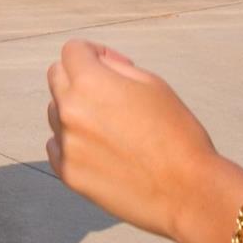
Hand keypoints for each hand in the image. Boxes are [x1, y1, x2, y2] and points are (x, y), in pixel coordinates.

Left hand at [46, 39, 242, 242]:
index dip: (94, 52)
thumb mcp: (153, 84)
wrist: (186, 192)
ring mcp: (66, 144)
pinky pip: (57, 145)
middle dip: (79, 76)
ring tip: (112, 128)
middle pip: (57, 77)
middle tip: (109, 93)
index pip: (72, 50)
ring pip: (56, 112)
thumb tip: (98, 64)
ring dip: (75, 111)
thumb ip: (115, 67)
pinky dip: (73, 142)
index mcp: (91, 84)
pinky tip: (102, 150)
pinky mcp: (67, 173)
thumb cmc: (177, 135)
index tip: (111, 65)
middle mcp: (70, 111)